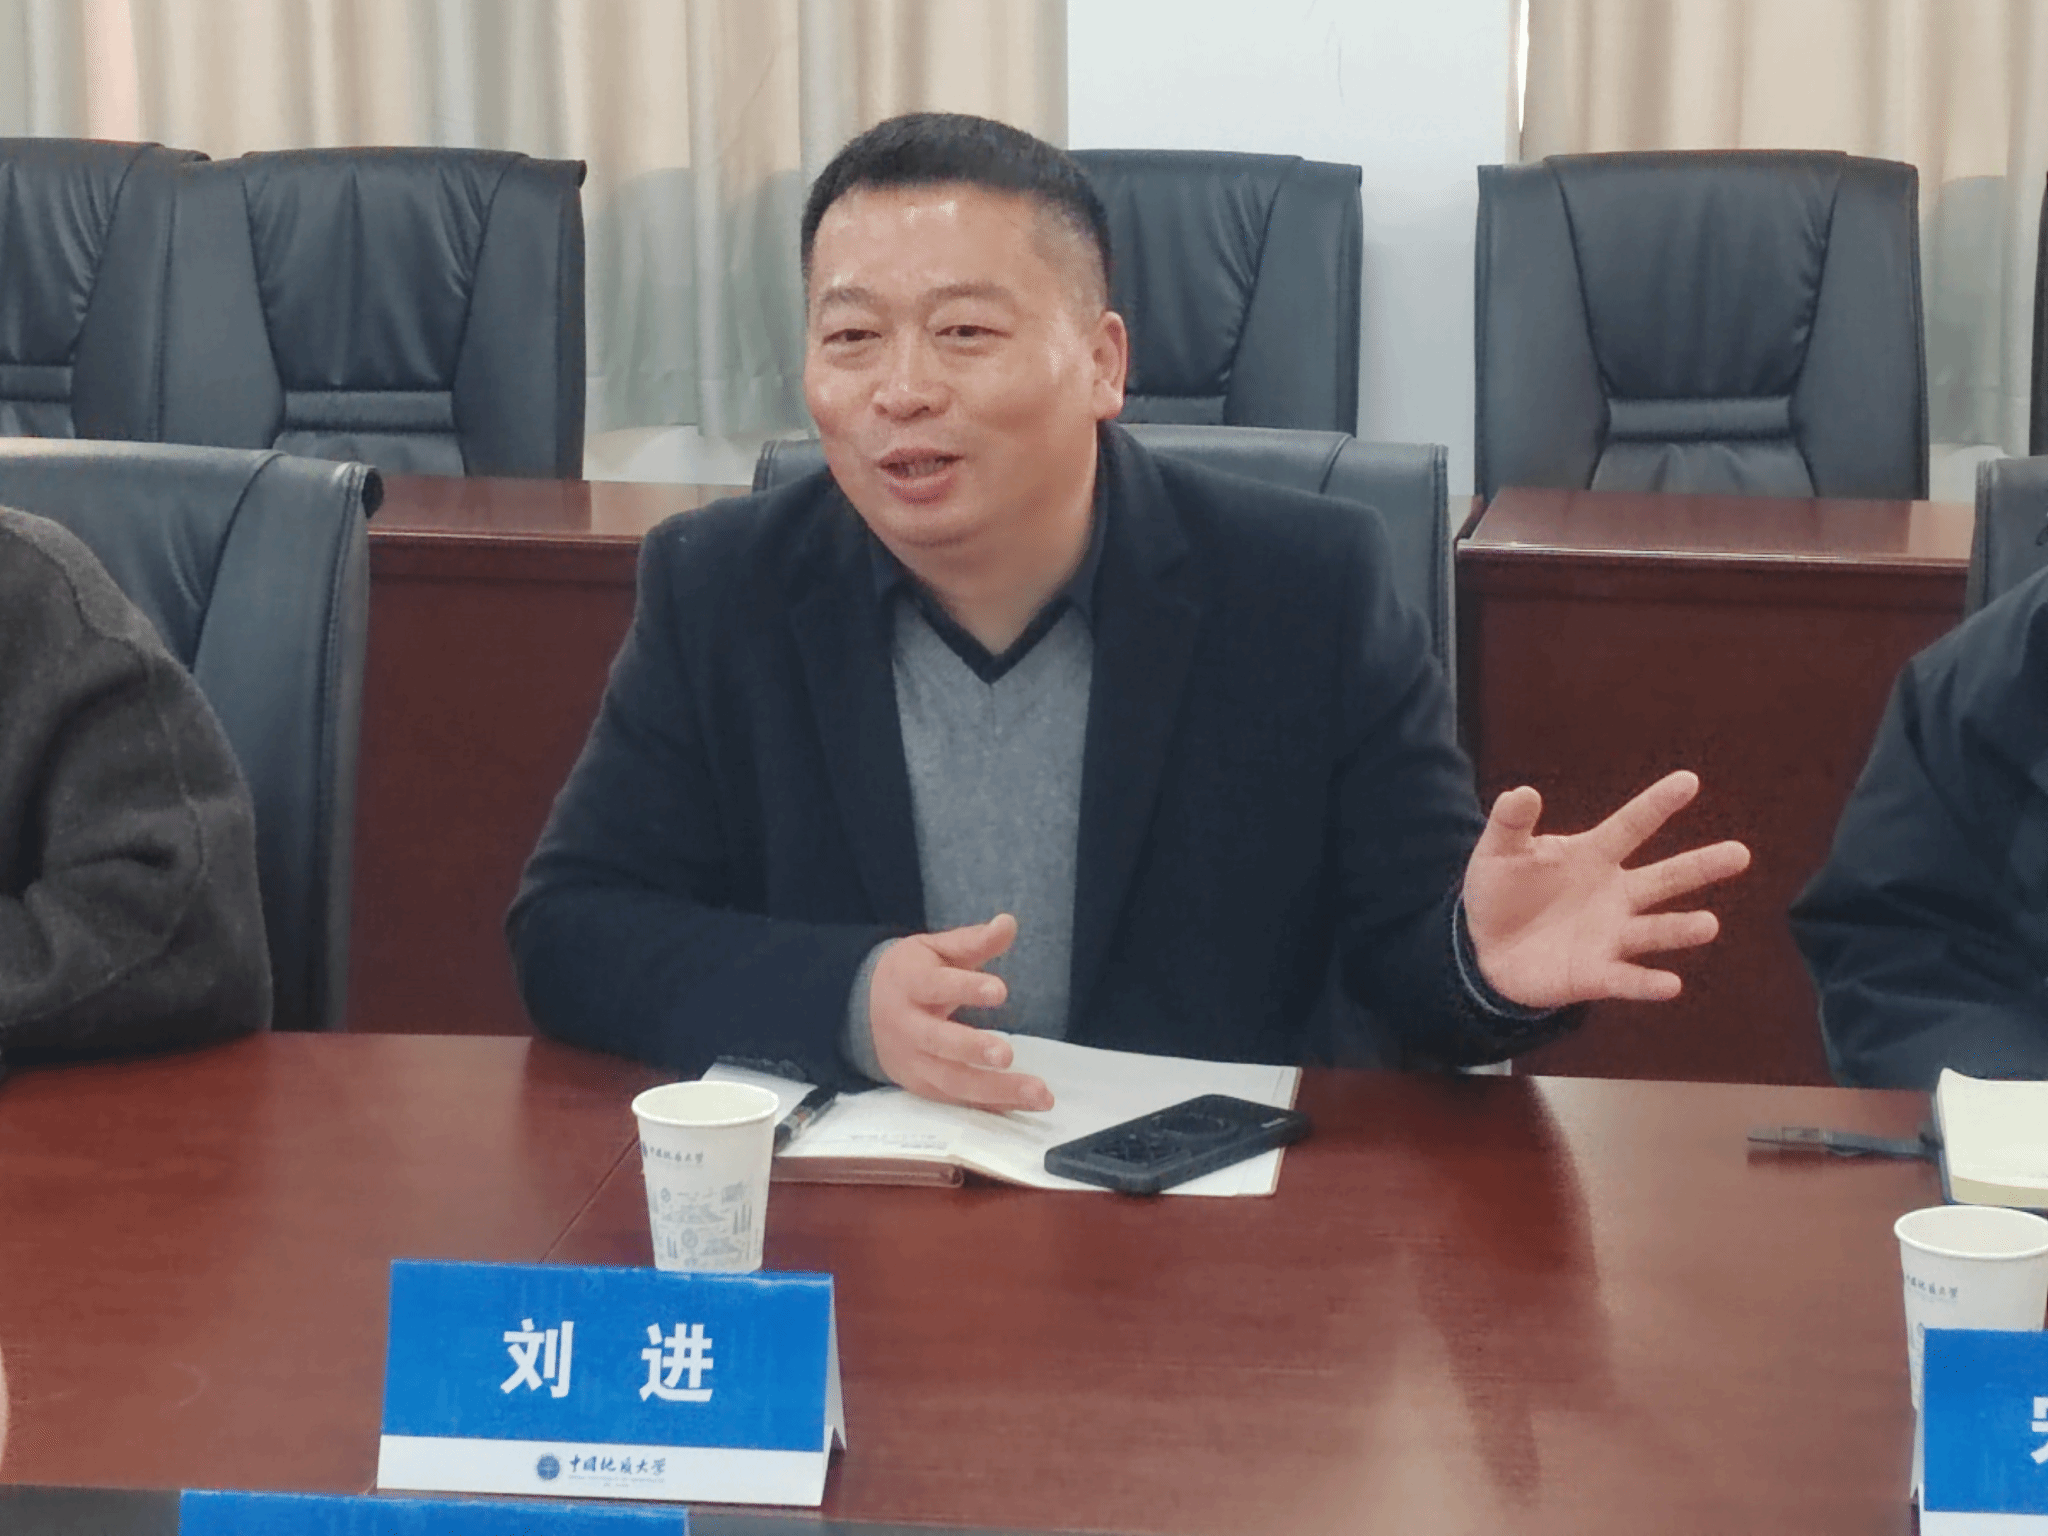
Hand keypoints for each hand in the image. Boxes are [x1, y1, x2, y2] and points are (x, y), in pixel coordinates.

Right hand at [867, 913, 1053, 1110]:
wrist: (862, 1011)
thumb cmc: (911, 975)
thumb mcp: (935, 949)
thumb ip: (973, 941)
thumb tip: (1009, 923)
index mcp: (910, 985)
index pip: (937, 986)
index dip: (966, 988)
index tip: (999, 990)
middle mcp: (909, 1028)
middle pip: (939, 1042)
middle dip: (972, 1049)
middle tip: (1007, 1055)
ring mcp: (913, 1063)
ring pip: (952, 1080)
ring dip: (996, 1090)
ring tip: (1039, 1093)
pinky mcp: (923, 1087)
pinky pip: (959, 1100)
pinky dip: (992, 1105)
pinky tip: (1025, 1105)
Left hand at [1462, 770, 1750, 1009]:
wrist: (1485, 948)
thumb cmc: (1500, 892)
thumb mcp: (1497, 853)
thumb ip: (1510, 824)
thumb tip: (1521, 792)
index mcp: (1594, 856)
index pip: (1631, 826)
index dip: (1656, 804)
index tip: (1688, 780)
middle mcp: (1614, 894)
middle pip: (1665, 879)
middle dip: (1701, 867)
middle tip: (1740, 854)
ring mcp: (1610, 935)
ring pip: (1655, 930)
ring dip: (1681, 929)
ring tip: (1708, 924)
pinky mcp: (1597, 974)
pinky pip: (1627, 979)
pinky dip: (1648, 983)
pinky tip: (1671, 984)